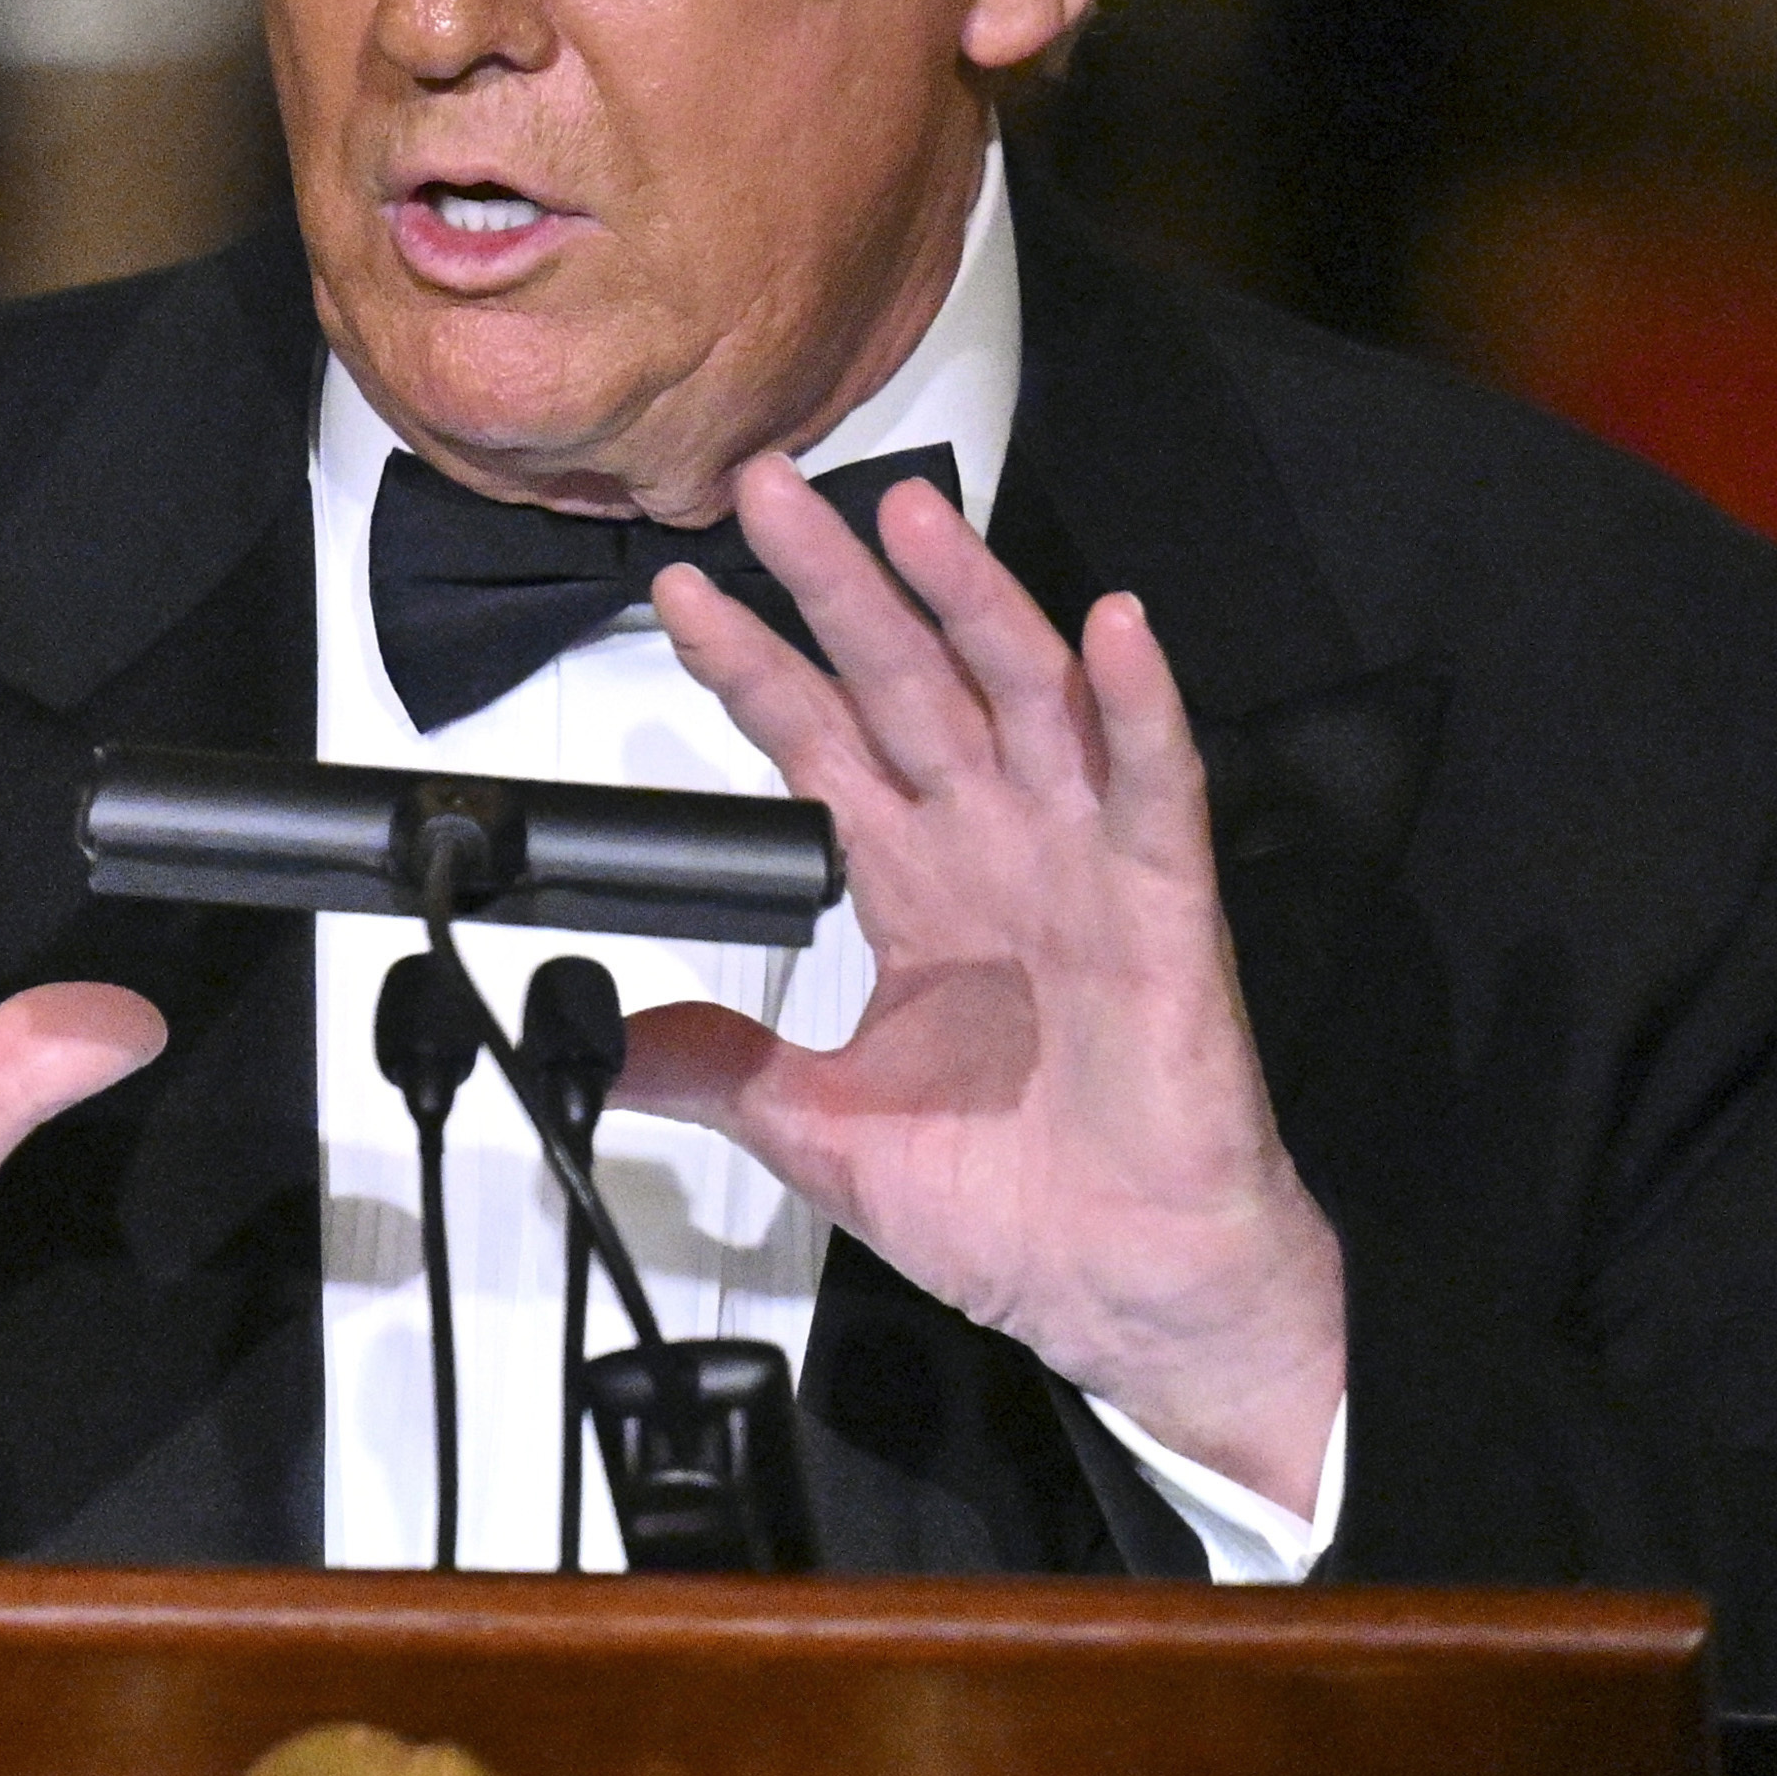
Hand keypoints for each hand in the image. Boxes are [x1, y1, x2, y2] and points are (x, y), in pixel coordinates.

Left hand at [623, 463, 1343, 1504]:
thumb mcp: (821, 1132)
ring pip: (1022, 697)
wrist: (1123, 1286)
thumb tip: (612, 1042)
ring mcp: (1083, 867)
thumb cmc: (1014, 1205)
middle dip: (836, 585)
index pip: (819, 744)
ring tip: (906, 517)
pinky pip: (1156, 787)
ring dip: (968, 602)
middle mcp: (997, 851)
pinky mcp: (1164, 907)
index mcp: (918, 889)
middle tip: (764, 489)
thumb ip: (722, 1069)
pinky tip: (1114, 629)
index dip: (753, 667)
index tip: (680, 595)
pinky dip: (1139, 706)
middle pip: (904, 683)